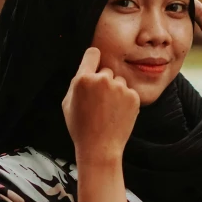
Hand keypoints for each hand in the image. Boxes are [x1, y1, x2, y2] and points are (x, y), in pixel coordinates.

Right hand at [62, 47, 139, 163]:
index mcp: (83, 79)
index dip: (93, 59)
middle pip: (106, 71)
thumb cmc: (80, 127)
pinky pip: (129, 92)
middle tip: (98, 101)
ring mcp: (120, 88)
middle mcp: (103, 79)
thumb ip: (77, 82)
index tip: (95, 63)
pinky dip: (125, 101)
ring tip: (108, 110)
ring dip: (115, 91)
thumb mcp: (67, 103)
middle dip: (103, 82)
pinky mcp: (133, 97)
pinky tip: (117, 114)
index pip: (93, 53)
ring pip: (119, 81)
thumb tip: (86, 68)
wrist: (100, 148)